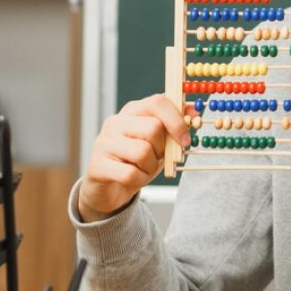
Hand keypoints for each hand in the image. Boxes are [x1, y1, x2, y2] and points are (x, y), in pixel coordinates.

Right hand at [78, 94, 194, 222]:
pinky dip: (139, 180)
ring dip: (150, 167)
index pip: (157, 102)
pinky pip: (130, 174)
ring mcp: (103, 142)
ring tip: (143, 168)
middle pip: (153, 128)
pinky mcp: (96, 164)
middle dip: (162, 149)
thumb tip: (194, 113)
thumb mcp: (160, 142)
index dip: (176, 120)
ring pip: (142, 152)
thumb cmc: (137, 161)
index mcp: (132, 111)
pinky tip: (133, 179)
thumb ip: (175, 126)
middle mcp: (115, 122)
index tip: (186, 140)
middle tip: (156, 158)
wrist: (109, 187)